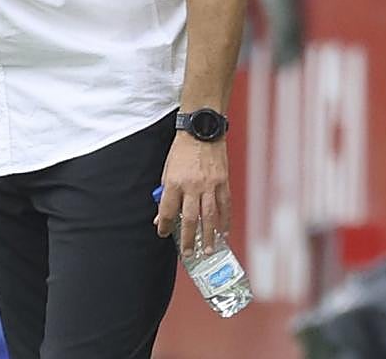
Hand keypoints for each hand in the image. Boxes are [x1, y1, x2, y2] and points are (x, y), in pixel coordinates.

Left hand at [154, 131, 231, 255]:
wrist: (201, 131)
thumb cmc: (182, 151)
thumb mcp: (167, 170)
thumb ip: (165, 192)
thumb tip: (161, 214)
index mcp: (174, 182)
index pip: (167, 210)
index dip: (164, 224)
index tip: (163, 233)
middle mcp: (192, 186)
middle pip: (189, 218)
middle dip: (187, 238)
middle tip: (188, 253)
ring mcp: (209, 185)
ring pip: (209, 216)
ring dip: (208, 235)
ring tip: (208, 250)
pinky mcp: (223, 182)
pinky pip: (225, 206)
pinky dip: (224, 221)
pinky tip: (223, 232)